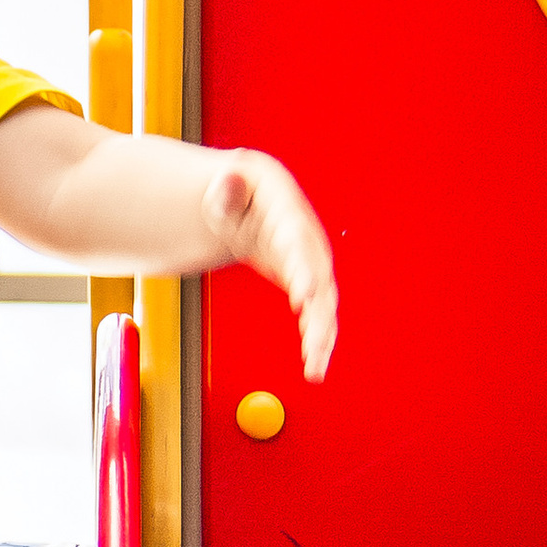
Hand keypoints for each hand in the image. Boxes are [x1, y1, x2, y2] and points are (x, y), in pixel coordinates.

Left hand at [203, 152, 337, 381]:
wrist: (244, 201)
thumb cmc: (232, 191)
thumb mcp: (224, 187)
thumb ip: (226, 190)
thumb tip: (230, 180)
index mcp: (287, 209)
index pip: (298, 240)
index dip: (304, 268)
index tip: (305, 294)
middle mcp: (306, 237)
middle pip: (318, 277)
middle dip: (319, 312)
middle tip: (314, 343)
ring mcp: (309, 259)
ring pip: (322, 301)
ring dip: (322, 334)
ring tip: (315, 365)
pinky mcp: (306, 280)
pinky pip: (316, 311)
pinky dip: (317, 337)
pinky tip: (314, 362)